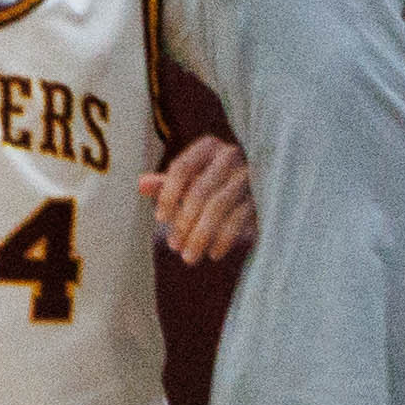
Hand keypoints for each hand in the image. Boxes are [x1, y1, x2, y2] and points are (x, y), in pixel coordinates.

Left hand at [138, 132, 254, 260]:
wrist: (256, 193)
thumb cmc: (214, 186)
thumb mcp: (189, 182)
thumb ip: (166, 184)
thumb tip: (141, 184)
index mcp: (209, 147)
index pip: (182, 168)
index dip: (168, 194)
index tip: (160, 220)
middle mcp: (231, 155)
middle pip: (199, 190)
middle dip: (184, 223)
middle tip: (175, 247)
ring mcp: (250, 174)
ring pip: (218, 206)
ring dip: (201, 235)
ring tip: (189, 257)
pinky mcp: (263, 195)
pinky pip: (239, 218)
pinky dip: (224, 238)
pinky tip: (214, 253)